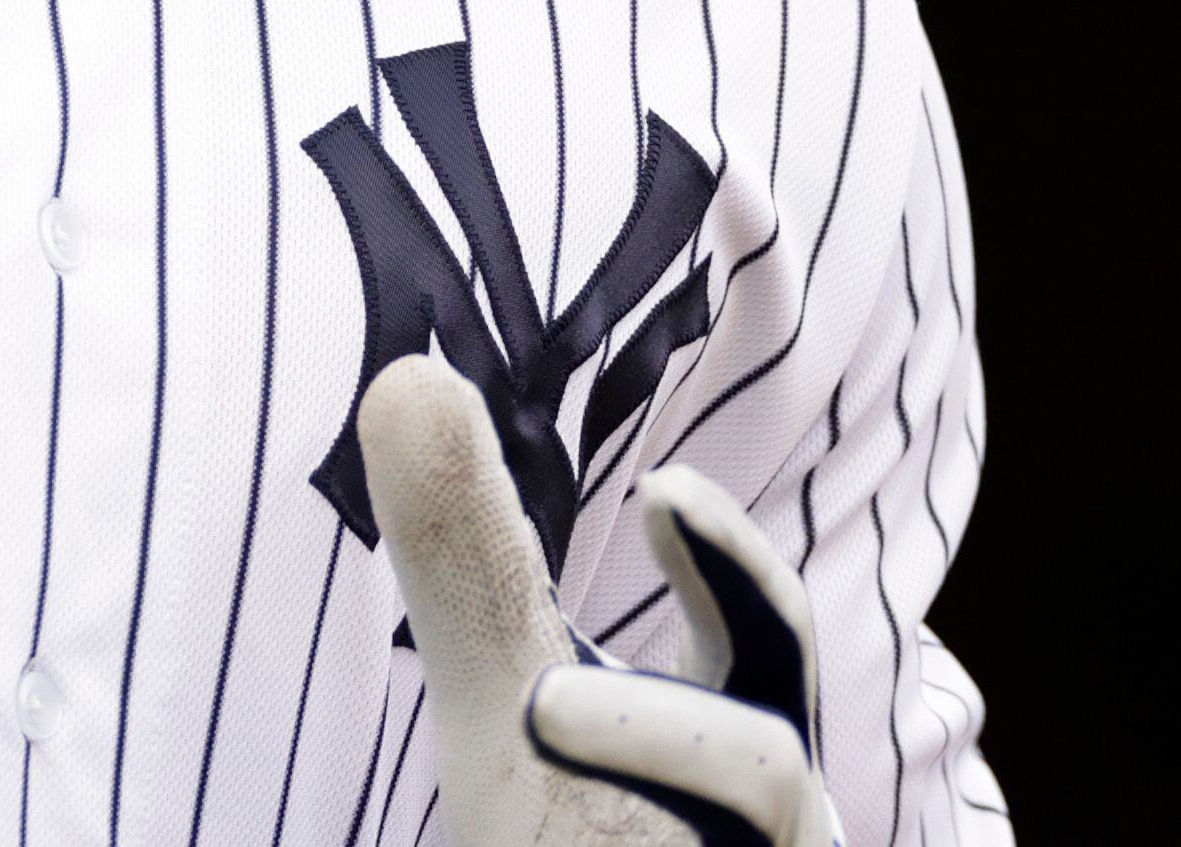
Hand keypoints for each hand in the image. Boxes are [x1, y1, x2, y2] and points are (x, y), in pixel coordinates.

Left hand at [359, 354, 843, 846]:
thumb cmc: (576, 842)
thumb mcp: (510, 708)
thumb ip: (469, 560)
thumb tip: (406, 379)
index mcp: (740, 750)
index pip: (769, 650)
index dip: (730, 573)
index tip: (657, 495)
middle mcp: (768, 841)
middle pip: (774, 793)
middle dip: (670, 741)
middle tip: (536, 707)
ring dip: (635, 791)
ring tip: (527, 735)